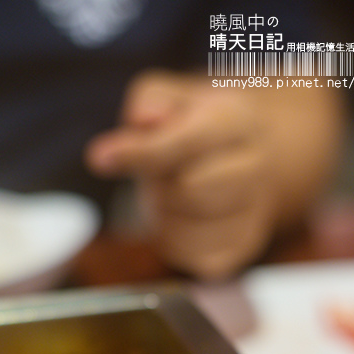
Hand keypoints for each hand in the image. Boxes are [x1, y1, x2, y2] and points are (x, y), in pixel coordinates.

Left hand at [85, 70, 343, 279]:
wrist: (245, 162)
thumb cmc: (197, 128)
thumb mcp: (173, 97)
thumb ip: (151, 100)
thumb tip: (141, 119)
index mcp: (236, 120)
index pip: (186, 142)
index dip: (140, 153)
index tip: (98, 158)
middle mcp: (255, 167)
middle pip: (188, 191)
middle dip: (160, 185)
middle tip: (161, 172)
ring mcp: (253, 212)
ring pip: (185, 229)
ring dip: (164, 214)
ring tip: (175, 191)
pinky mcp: (240, 248)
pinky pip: (190, 255)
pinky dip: (174, 240)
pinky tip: (184, 217)